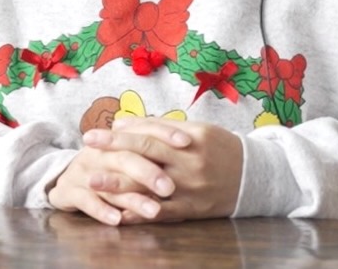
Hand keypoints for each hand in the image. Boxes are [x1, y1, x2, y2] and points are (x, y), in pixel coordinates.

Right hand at [47, 119, 192, 224]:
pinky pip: (85, 201)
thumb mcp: (125, 153)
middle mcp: (100, 153)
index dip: (164, 134)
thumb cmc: (105, 167)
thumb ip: (149, 145)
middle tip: (169, 187)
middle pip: (126, 158)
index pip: (143, 132)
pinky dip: (101, 210)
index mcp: (116, 140)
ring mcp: (83, 172)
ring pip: (110, 184)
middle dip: (149, 172)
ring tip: (153, 210)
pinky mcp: (69, 191)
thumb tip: (188, 138)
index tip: (186, 142)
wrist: (65, 180)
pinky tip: (118, 220)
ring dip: (132, 198)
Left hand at [92, 118, 242, 221]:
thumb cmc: (219, 147)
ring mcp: (190, 190)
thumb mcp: (195, 129)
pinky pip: (162, 214)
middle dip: (113, 156)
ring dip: (118, 186)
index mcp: (190, 141)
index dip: (118, 136)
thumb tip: (122, 123)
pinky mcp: (192, 210)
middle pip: (145, 159)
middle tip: (85, 154)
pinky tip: (117, 213)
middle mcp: (190, 165)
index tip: (93, 135)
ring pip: (150, 188)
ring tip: (93, 182)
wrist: (252, 176)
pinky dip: (138, 214)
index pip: (148, 137)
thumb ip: (159, 126)